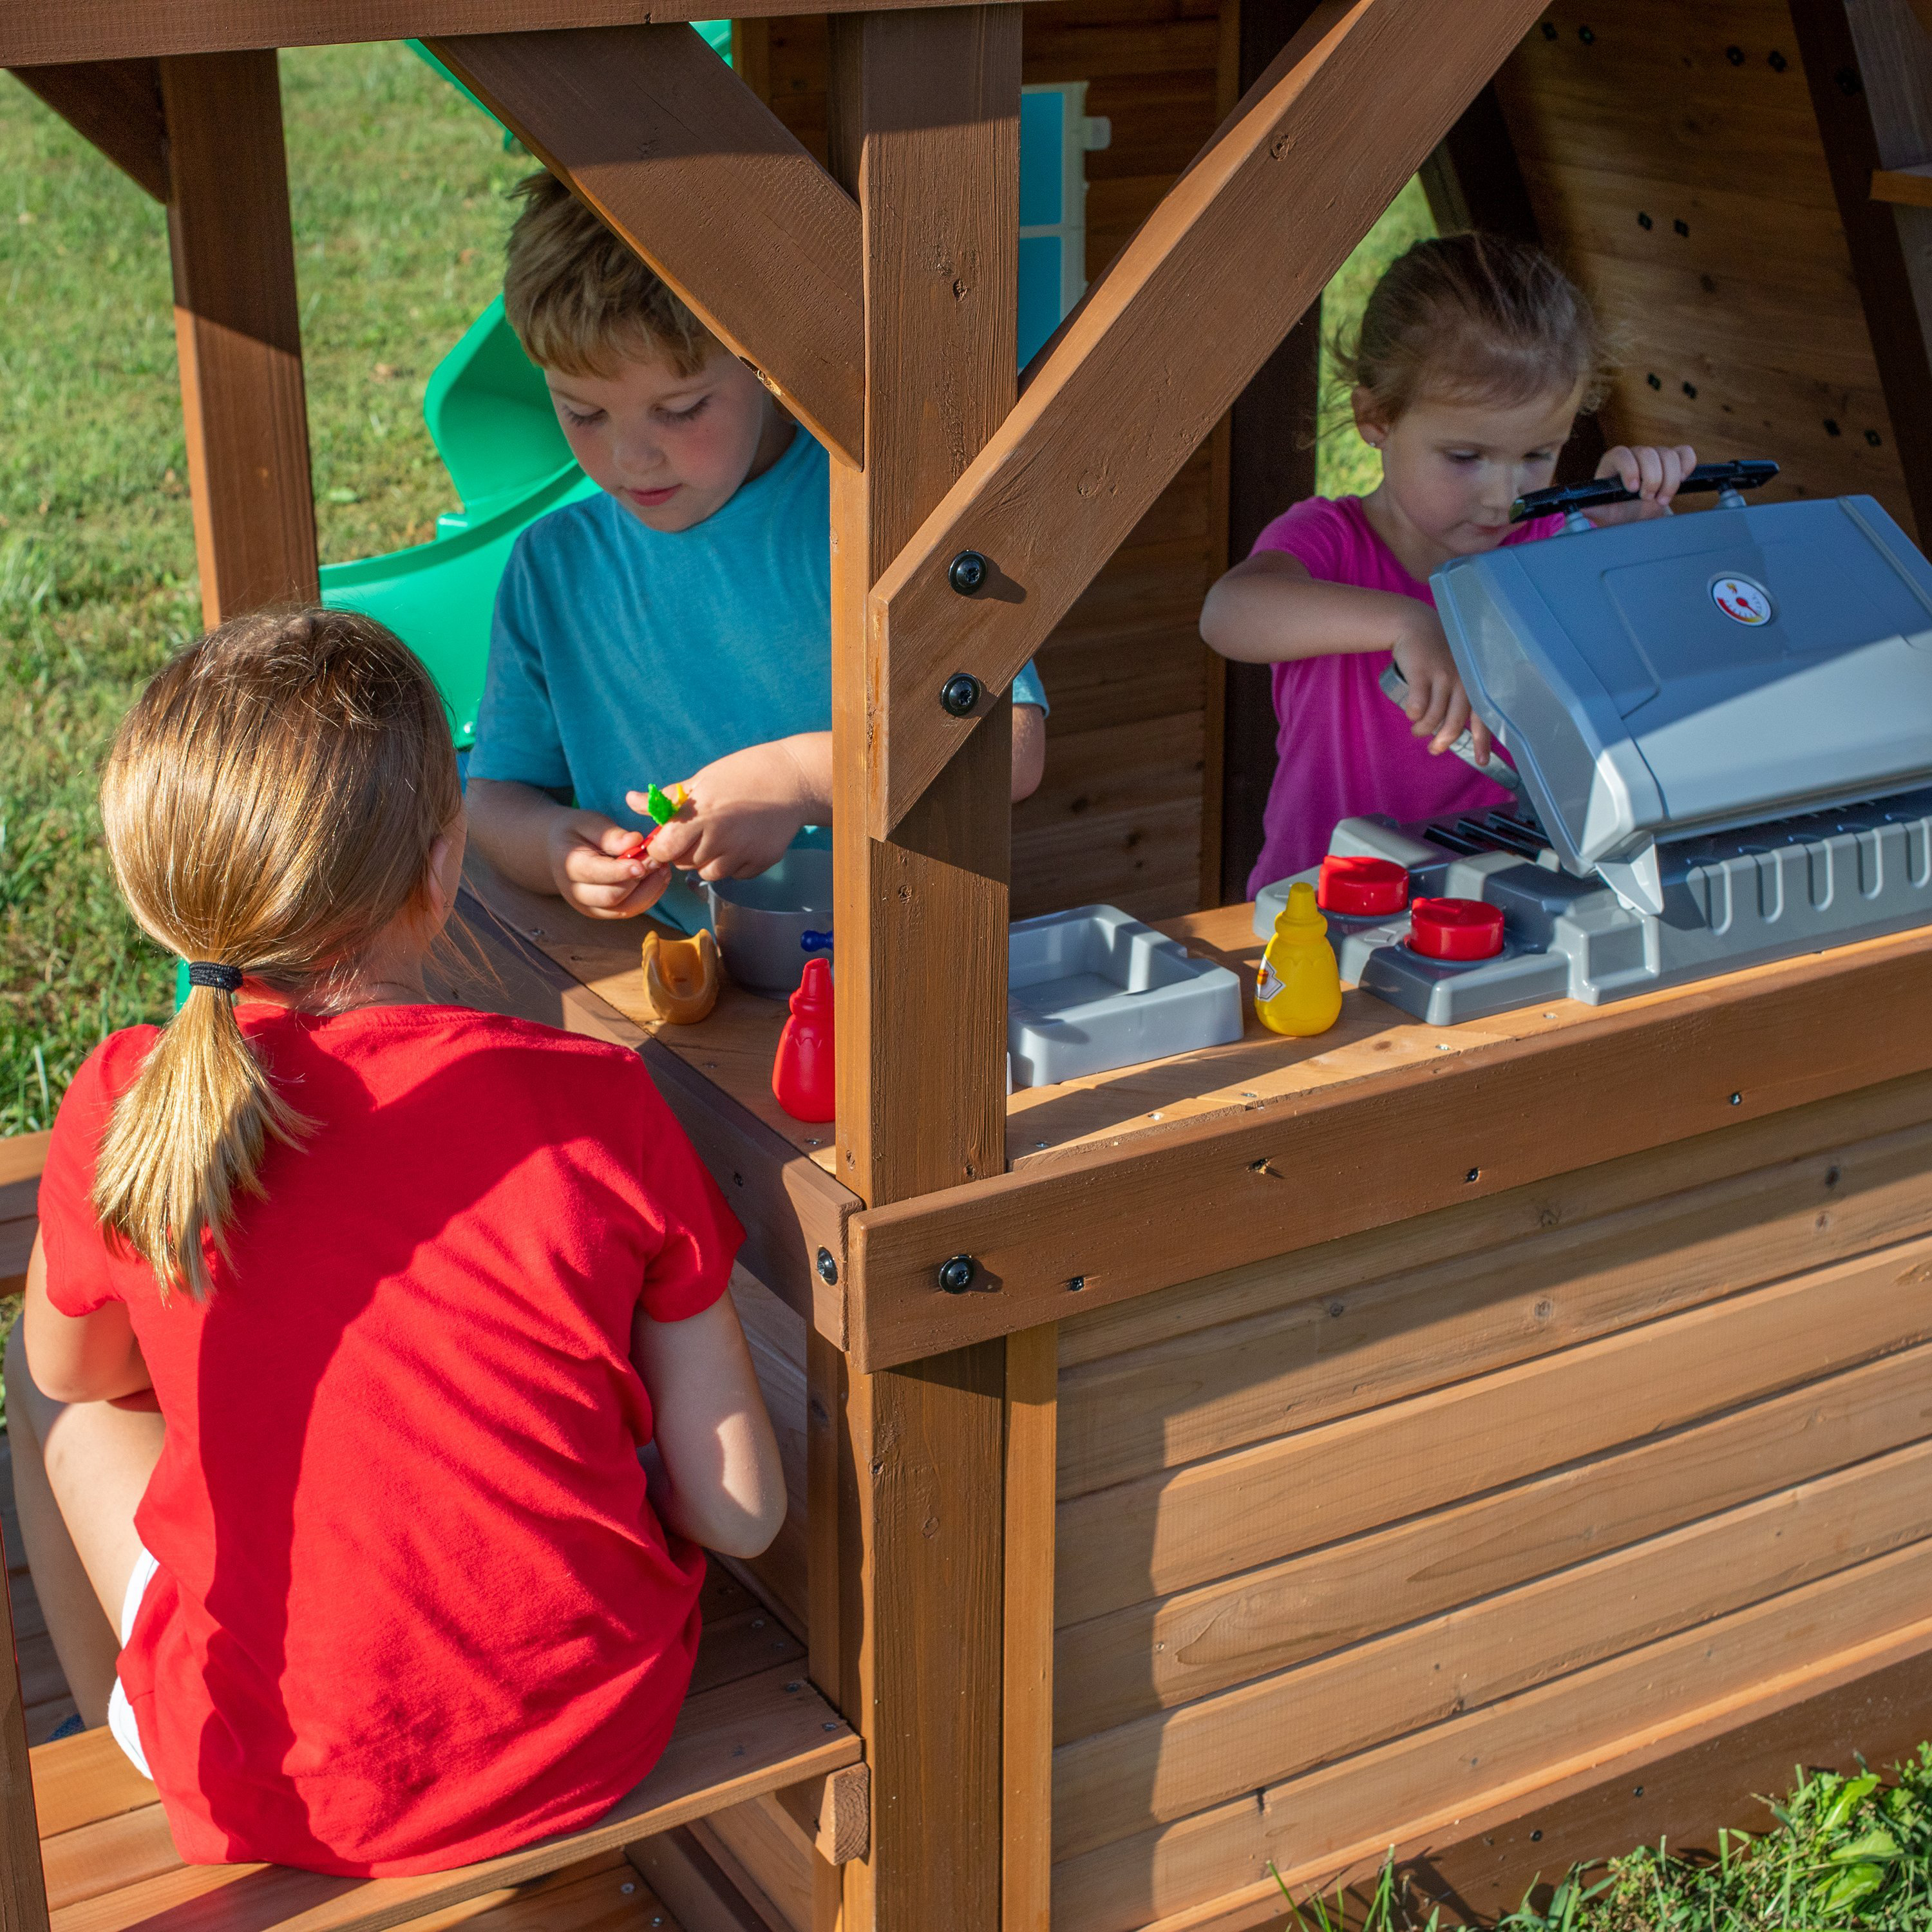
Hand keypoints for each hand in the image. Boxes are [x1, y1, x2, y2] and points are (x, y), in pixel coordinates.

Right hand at [546, 808, 671, 919]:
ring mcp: (590, 907)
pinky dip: (649, 897)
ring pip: (624, 909)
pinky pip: (630, 910)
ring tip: (663, 869)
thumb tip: (636, 841)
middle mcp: (576, 893)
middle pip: (611, 897)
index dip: (622, 870)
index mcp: (569, 866)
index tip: (644, 861)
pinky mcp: (604, 912)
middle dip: (639, 880)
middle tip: (658, 860)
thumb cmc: (577, 832)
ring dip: (649, 891)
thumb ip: (609, 834)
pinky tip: (659, 878)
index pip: (596, 874)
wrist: (561, 850)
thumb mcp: (588, 823)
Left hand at [635, 739, 816, 881]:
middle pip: (684, 863)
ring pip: (708, 873)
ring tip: (720, 836)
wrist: (793, 780)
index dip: (661, 847)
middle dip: (683, 851)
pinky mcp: (760, 863)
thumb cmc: (744, 773)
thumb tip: (631, 800)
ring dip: (707, 860)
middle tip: (698, 831)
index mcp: (701, 816)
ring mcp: (741, 854)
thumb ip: (667, 798)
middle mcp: (719, 839)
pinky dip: (732, 864)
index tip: (667, 838)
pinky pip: (734, 874)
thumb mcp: (702, 779)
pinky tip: (740, 842)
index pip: (664, 850)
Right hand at [1390, 611, 1491, 761]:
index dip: (1483, 742)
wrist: (1415, 626)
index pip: (1483, 717)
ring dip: (1423, 730)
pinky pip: (1417, 705)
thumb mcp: (1456, 673)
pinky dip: (1413, 715)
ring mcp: (1443, 675)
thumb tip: (1452, 733)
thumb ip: (1458, 699)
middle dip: (1444, 741)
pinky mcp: (1422, 671)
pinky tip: (1411, 715)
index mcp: (1474, 683)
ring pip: (1434, 717)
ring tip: (1416, 731)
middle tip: (1435, 750)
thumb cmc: (1438, 656)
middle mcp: (1463, 680)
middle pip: (1456, 723)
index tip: (1481, 762)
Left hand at [1593, 443, 1697, 520]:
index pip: (1622, 454)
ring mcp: (1655, 456)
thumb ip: (1592, 509)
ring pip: (1669, 454)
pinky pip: (1685, 453)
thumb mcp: (1602, 512)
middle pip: (1649, 453)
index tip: (1633, 488)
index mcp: (1614, 462)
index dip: (1629, 469)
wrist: (1634, 517)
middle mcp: (1635, 455)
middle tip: (1648, 498)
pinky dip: (1686, 466)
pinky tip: (1680, 481)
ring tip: (1661, 499)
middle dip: (1652, 479)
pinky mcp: (1673, 461)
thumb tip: (1580, 507)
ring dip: (1669, 480)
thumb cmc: (1616, 512)